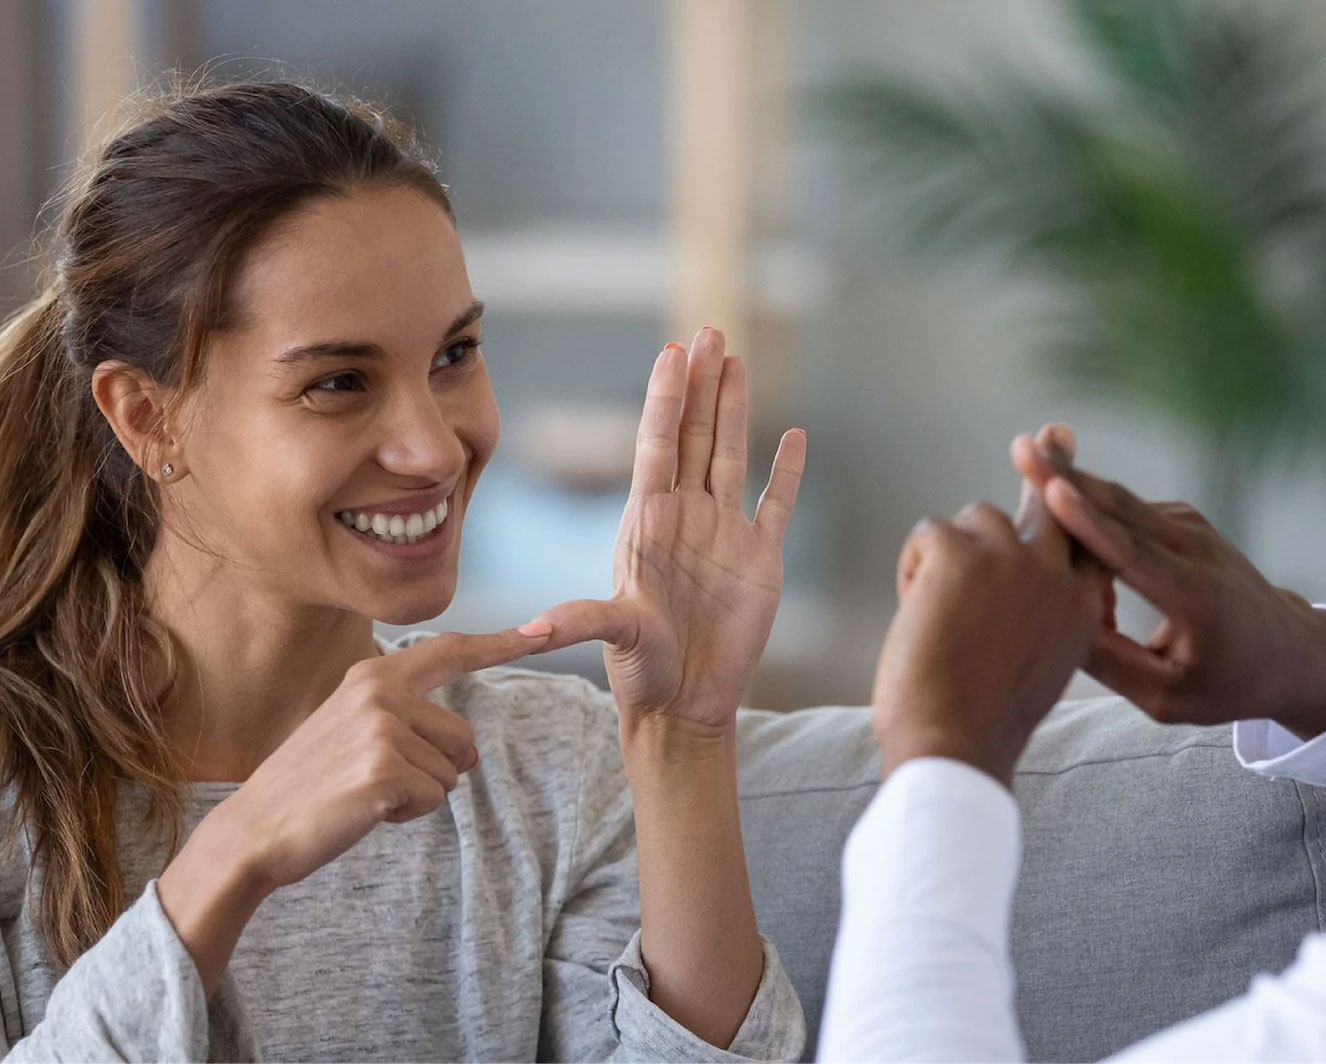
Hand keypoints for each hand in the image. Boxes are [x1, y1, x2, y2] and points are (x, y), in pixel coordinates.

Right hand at [157, 627, 546, 990]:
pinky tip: (365, 810)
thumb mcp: (352, 728)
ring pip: (451, 774)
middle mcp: (380, 692)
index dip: (500, 644)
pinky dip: (407, 814)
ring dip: (417, 794)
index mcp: (372, 675)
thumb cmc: (311, 785)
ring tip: (364, 793)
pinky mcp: (385, 769)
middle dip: (436, 771)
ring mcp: (383, 728)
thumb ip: (407, 720)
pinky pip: (434, 798)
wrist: (255, 830)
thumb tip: (469, 752)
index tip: (543, 630)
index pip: (449, 652)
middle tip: (374, 780)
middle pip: (463, 738)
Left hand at [530, 328, 806, 740]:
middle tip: (709, 331)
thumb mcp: (611, 639)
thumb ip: (580, 623)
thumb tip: (531, 628)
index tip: (672, 353)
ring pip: (730, 454)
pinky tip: (794, 436)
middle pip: (694, 434)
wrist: (685, 706)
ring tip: (736, 358)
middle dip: (702, 383)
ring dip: (735, 408)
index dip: (665, 398)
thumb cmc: (642, 672)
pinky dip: (787, 471)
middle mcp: (686, 516)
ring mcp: (724, 533)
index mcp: (648, 522)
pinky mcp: (760, 558)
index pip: (656, 444)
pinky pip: (776, 503)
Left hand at [871, 486, 1105, 786]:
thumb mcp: (1031, 668)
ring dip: (950, 556)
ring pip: (973, 519)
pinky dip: (913, 568)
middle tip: (1050, 434)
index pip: (1085, 541)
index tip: (1077, 469)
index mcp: (1081, 611)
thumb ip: (1035, 619)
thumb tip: (1008, 583)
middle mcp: (1056, 576)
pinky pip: (928, 532)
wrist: (953, 745)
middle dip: (1049, 465)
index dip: (1075, 508)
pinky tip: (915, 613)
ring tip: (938, 618)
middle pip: (1049, 502)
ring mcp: (1010, 558)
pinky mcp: (959, 551)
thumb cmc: (980, 724)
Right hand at [1012, 424, 1325, 738]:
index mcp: (1196, 597)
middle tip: (1020, 447)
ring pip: (1120, 503)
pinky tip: (1062, 531)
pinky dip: (1090, 516)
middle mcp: (1197, 551)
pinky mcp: (1182, 520)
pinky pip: (1126, 512)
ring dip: (1070, 490)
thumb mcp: (1168, 698)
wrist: (1291, 652)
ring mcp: (1192, 528)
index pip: (1132, 554)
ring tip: (1024, 461)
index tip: (1052, 491)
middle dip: (1068, 477)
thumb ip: (1112, 666)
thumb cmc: (1228, 683)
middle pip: (1121, 508)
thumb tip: (1053, 625)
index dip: (1089, 523)